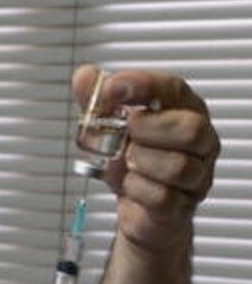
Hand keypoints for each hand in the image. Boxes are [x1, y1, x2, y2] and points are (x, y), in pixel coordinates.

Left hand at [73, 65, 219, 252]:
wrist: (137, 207)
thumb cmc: (132, 162)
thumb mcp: (110, 127)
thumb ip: (97, 100)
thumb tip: (84, 76)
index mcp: (184, 111)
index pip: (174, 89)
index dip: (143, 85)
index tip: (111, 88)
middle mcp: (200, 142)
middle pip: (191, 129)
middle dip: (147, 131)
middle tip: (126, 135)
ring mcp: (197, 175)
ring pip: (177, 167)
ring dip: (140, 164)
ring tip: (128, 163)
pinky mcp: (184, 206)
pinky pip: (162, 197)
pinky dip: (136, 190)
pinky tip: (130, 185)